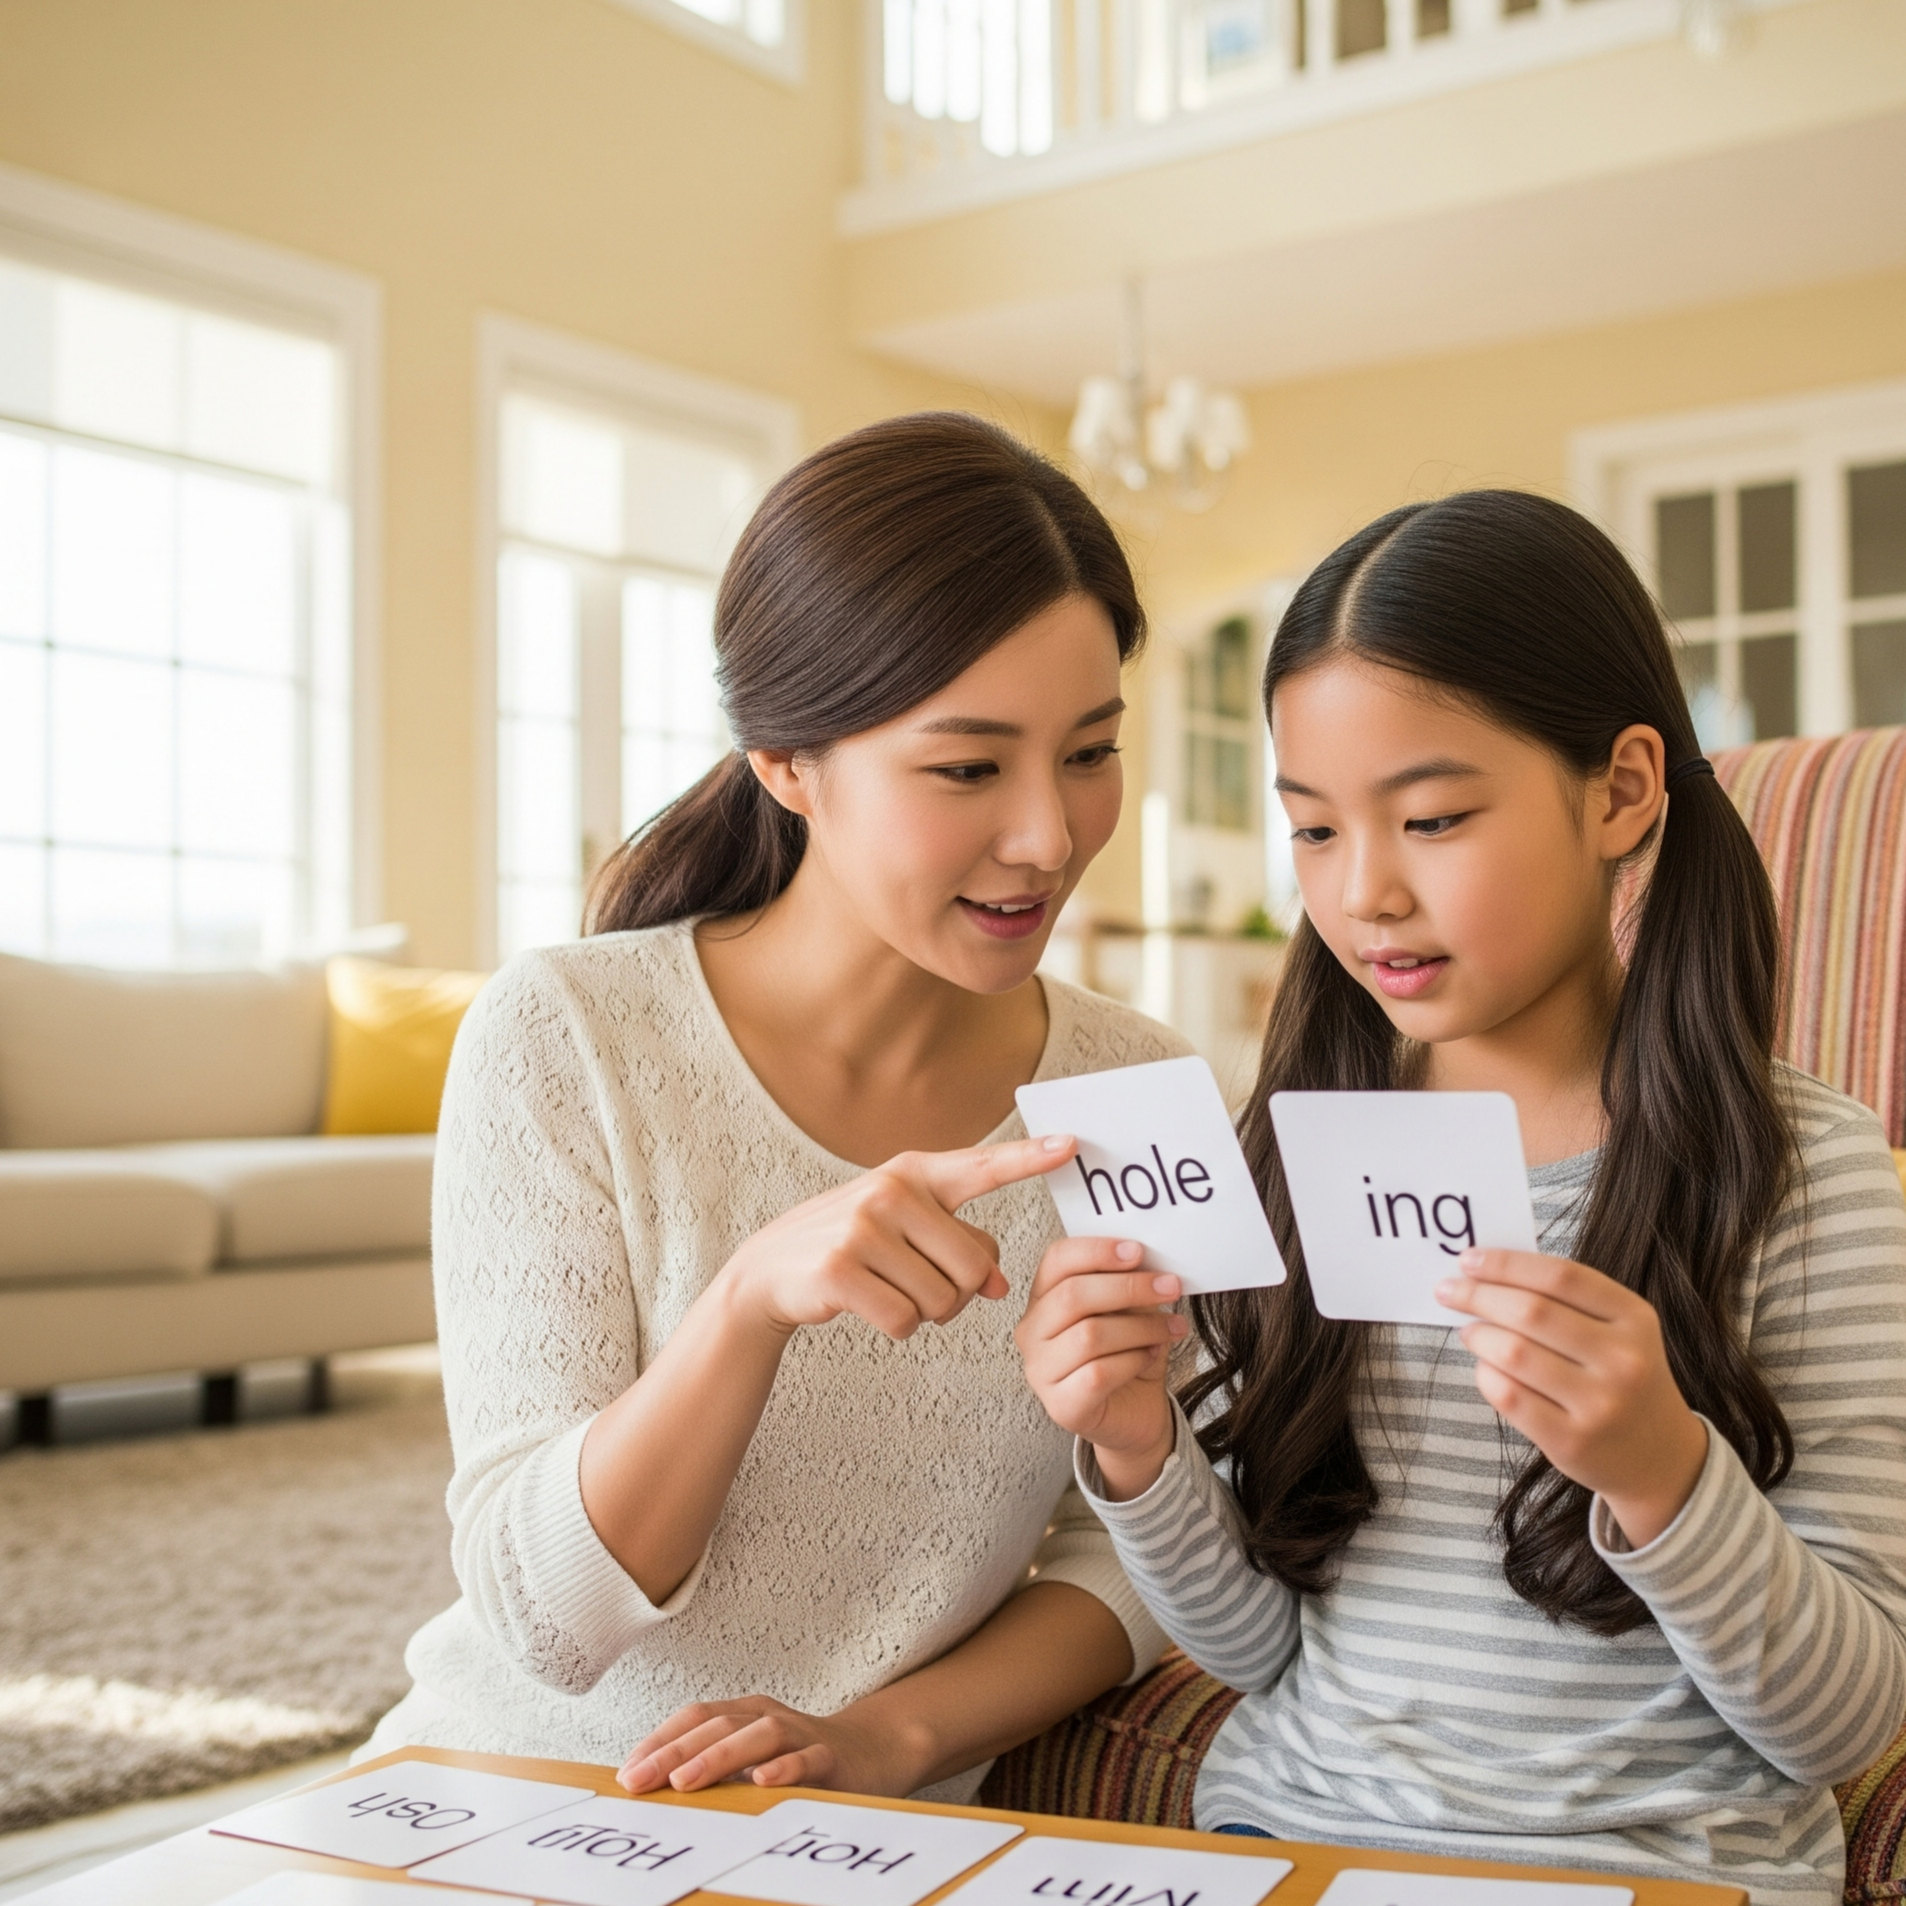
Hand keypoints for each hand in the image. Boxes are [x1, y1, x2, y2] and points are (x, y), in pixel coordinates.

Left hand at [618, 1694, 907, 1796]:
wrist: (873, 1753)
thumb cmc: (800, 1760)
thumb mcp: (753, 1759)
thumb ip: (715, 1766)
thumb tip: (656, 1788)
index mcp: (745, 1713)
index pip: (694, 1717)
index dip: (659, 1740)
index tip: (627, 1772)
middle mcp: (768, 1716)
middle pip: (716, 1724)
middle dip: (672, 1751)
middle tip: (640, 1780)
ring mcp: (800, 1734)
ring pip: (756, 1736)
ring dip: (717, 1757)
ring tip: (683, 1780)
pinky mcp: (831, 1757)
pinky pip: (807, 1760)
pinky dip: (784, 1768)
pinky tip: (762, 1782)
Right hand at [720, 1135, 1075, 1343]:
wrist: (772, 1269)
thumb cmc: (855, 1246)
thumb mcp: (906, 1230)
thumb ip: (960, 1247)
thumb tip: (998, 1286)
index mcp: (914, 1174)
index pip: (982, 1166)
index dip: (1028, 1157)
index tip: (1072, 1145)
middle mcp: (891, 1192)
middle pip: (972, 1267)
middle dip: (957, 1293)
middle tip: (920, 1284)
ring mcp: (862, 1228)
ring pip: (941, 1300)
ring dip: (924, 1312)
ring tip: (889, 1289)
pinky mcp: (839, 1270)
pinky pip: (904, 1319)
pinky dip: (897, 1326)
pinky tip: (869, 1306)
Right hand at [1015, 1236, 1185, 1500]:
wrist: (1135, 1412)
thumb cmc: (1126, 1355)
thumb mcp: (1129, 1310)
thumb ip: (1127, 1284)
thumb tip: (1146, 1262)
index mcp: (1042, 1298)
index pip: (1056, 1261)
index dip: (1096, 1250)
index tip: (1137, 1251)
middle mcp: (1032, 1333)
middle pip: (1072, 1296)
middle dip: (1128, 1287)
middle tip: (1169, 1285)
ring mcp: (1041, 1372)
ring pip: (1089, 1335)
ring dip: (1141, 1327)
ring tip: (1170, 1327)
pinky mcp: (1061, 1405)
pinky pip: (1098, 1373)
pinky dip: (1134, 1360)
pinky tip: (1151, 1356)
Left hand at [1436, 1248, 1708, 1547]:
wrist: (1660, 1457)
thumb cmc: (1621, 1377)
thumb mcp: (1618, 1330)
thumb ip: (1565, 1299)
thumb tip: (1485, 1272)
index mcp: (1635, 1318)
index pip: (1561, 1276)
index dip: (1507, 1264)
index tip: (1468, 1259)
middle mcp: (1623, 1359)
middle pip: (1531, 1311)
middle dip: (1478, 1295)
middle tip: (1449, 1290)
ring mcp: (1600, 1404)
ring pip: (1514, 1352)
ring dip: (1478, 1335)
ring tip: (1469, 1330)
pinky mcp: (1572, 1441)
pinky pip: (1508, 1396)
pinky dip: (1485, 1374)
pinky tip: (1485, 1367)